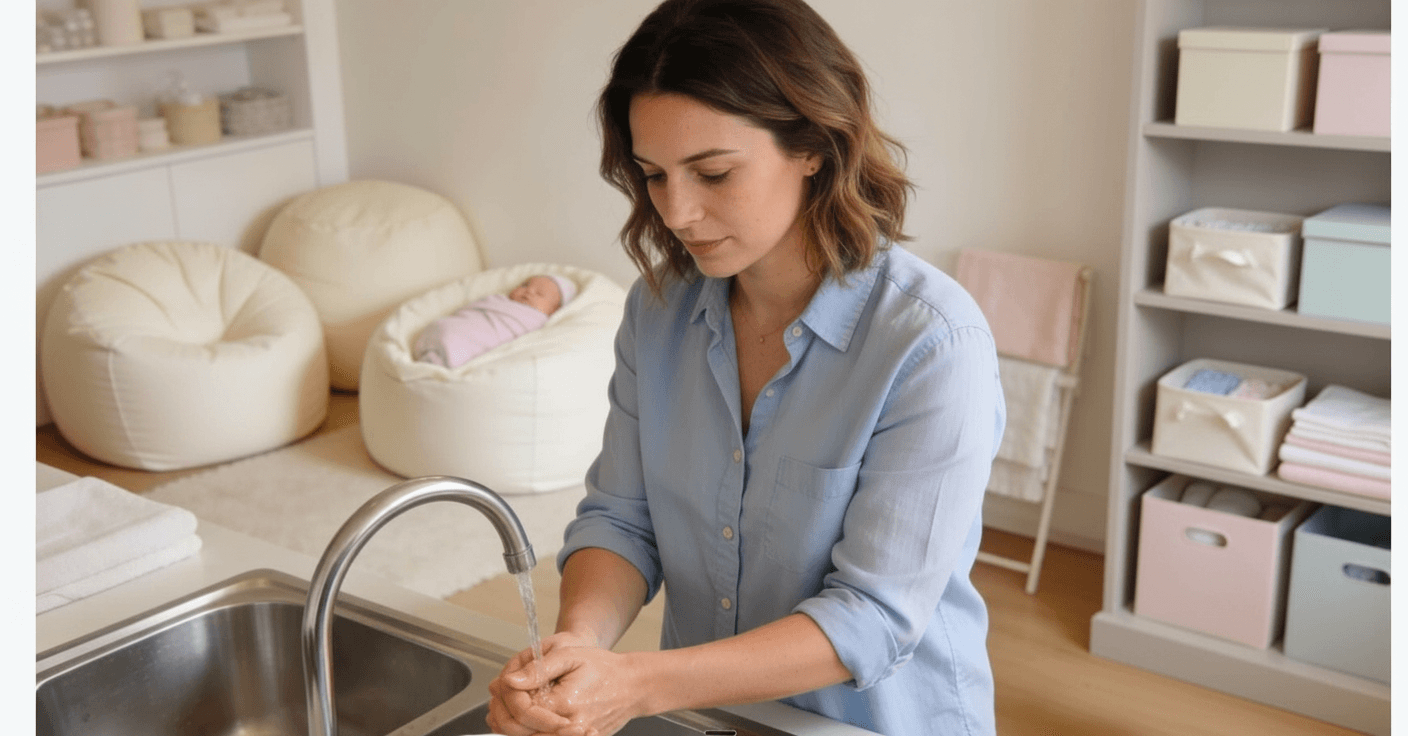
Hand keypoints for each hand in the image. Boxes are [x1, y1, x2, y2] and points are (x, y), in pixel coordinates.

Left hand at [487, 633, 646, 735]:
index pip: (521, 710)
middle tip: (496, 695)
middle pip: (519, 731)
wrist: (632, 686)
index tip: (502, 682)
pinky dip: (526, 731)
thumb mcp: (570, 656)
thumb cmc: (604, 668)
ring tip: (501, 706)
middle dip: (503, 712)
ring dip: (511, 724)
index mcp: (563, 705)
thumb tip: (510, 681)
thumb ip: (538, 668)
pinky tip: (519, 719)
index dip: (506, 697)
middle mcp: (567, 728)